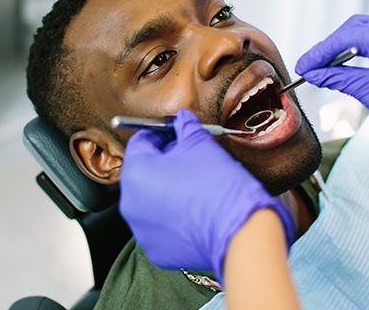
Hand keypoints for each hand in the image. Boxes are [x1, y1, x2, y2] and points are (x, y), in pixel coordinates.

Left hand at [119, 108, 293, 282]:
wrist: (238, 229)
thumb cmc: (218, 184)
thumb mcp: (200, 143)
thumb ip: (185, 126)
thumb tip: (182, 119)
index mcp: (136, 172)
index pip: (140, 142)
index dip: (161, 134)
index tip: (176, 134)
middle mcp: (130, 203)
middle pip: (143, 173)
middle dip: (163, 162)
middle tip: (189, 159)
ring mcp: (141, 229)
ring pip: (150, 201)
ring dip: (167, 190)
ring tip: (195, 187)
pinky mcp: (156, 249)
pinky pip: (160, 225)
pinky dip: (173, 216)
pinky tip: (195, 211)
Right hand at [296, 14, 368, 170]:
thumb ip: (341, 79)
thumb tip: (314, 74)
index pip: (350, 36)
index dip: (322, 52)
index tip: (303, 66)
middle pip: (356, 28)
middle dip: (330, 48)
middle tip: (310, 68)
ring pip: (367, 33)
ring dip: (344, 49)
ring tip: (323, 68)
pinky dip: (360, 52)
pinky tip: (345, 65)